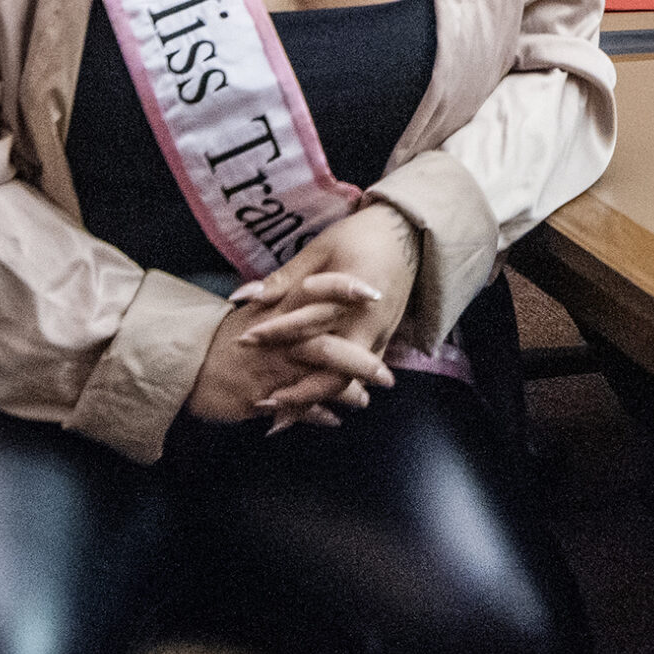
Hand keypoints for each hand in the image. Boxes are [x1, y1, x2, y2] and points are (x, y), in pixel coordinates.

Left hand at [184, 203, 416, 427]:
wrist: (409, 235)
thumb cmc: (361, 236)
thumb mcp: (321, 248)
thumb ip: (285, 278)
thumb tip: (244, 297)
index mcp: (353, 296)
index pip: (310, 322)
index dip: (275, 333)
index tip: (244, 340)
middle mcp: (369, 324)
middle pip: (336, 372)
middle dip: (299, 390)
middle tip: (263, 401)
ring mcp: (380, 337)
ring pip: (349, 382)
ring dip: (315, 401)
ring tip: (280, 419)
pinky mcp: (384, 342)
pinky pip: (358, 376)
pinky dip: (334, 393)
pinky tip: (310, 406)